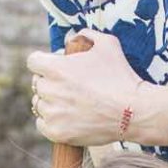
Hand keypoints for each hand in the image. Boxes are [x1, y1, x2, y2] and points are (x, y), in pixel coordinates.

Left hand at [27, 31, 149, 146]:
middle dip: (50, 82)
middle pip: (37, 83)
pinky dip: (51, 121)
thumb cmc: (122, 76)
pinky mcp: (57, 133)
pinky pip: (42, 125)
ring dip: (50, 102)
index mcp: (56, 68)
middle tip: (68, 87)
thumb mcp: (108, 44)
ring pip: (39, 104)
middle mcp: (50, 90)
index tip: (55, 66)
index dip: (44, 62)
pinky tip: (65, 117)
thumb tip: (72, 37)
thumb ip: (86, 35)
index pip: (33, 61)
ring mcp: (53, 113)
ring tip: (70, 103)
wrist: (134, 111)